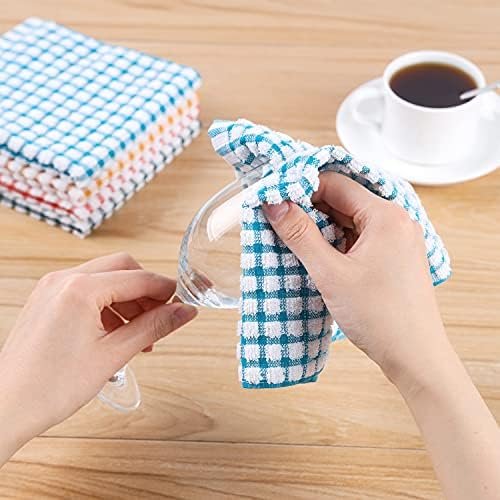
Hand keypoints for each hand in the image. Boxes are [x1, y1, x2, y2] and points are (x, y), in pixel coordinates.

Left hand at [0, 253, 196, 463]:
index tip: (182, 304)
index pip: (139, 278)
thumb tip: (184, 312)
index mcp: (80, 289)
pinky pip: (86, 290)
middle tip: (162, 317)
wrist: (8, 407)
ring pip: (105, 278)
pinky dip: (107, 305)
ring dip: (128, 300)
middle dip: (147, 291)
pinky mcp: (47, 300)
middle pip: (122, 268)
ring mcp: (52, 288)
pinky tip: (116, 331)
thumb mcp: (114, 354)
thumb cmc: (50, 386)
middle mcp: (63, 280)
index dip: (166, 291)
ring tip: (139, 333)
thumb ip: (154, 327)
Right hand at [264, 173, 499, 498]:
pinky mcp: (395, 256)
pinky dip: (338, 242)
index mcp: (386, 215)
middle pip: (344, 200)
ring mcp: (398, 239)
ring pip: (351, 219)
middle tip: (280, 221)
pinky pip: (360, 237)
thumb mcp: (331, 273)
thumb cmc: (379, 317)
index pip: (336, 184)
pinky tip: (319, 255)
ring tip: (295, 240)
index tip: (276, 200)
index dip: (302, 188)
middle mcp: (397, 221)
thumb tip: (274, 204)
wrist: (415, 357)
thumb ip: (300, 234)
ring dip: (323, 227)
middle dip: (311, 209)